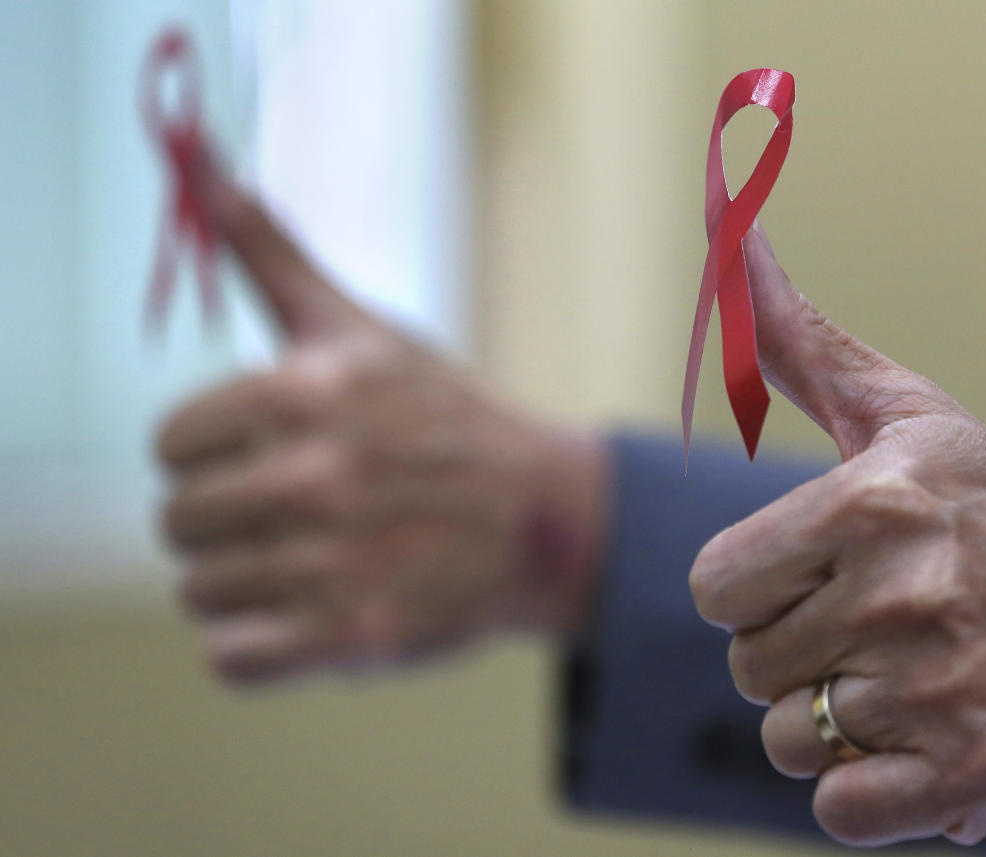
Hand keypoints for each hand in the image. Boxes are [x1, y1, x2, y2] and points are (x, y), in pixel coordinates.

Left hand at [158, 164, 607, 682]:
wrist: (549, 521)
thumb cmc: (448, 421)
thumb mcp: (368, 332)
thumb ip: (274, 258)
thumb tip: (208, 169)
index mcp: (305, 392)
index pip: (170, 444)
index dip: (210, 453)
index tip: (263, 456)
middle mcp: (316, 476)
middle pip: (179, 522)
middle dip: (228, 519)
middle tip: (299, 514)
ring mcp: (336, 563)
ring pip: (201, 592)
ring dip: (247, 583)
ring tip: (312, 561)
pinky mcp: (355, 638)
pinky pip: (233, 659)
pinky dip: (261, 646)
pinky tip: (309, 614)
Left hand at [689, 224, 985, 844]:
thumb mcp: (915, 418)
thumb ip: (807, 345)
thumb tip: (733, 242)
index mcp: (872, 501)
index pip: (714, 584)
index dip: (760, 592)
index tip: (823, 582)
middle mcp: (901, 591)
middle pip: (746, 662)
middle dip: (799, 656)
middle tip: (885, 633)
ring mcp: (935, 690)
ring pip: (787, 738)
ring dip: (837, 725)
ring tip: (914, 686)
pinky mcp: (969, 778)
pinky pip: (837, 810)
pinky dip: (873, 793)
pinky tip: (930, 744)